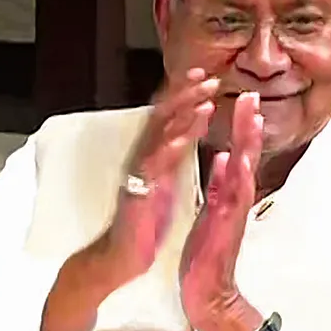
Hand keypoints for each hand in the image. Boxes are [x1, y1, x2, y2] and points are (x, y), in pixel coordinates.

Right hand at [106, 68, 218, 284]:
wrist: (121, 255)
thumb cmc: (145, 219)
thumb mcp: (165, 180)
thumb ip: (173, 155)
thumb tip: (186, 131)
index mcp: (153, 155)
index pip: (168, 117)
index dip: (184, 94)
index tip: (204, 74)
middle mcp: (143, 158)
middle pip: (163, 117)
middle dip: (186, 94)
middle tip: (209, 76)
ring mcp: (140, 174)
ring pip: (159, 137)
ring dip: (182, 116)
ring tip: (204, 98)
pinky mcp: (139, 194)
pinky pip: (153, 169)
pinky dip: (168, 152)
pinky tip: (182, 139)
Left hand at [179, 92, 263, 323]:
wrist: (209, 290)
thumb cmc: (209, 254)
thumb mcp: (213, 211)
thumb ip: (220, 184)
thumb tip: (223, 158)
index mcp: (230, 193)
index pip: (239, 151)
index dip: (242, 125)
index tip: (245, 99)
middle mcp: (236, 198)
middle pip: (246, 154)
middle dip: (249, 124)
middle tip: (252, 95)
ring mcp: (233, 211)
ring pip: (243, 169)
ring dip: (248, 144)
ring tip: (251, 118)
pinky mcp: (224, 225)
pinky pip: (231, 197)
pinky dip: (234, 177)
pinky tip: (234, 160)